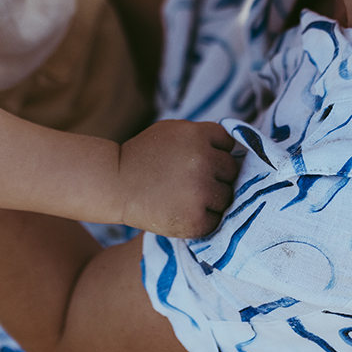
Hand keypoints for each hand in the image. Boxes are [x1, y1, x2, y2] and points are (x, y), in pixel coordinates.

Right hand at [115, 120, 238, 237]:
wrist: (116, 184)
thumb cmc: (145, 156)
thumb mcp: (173, 131)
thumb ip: (202, 135)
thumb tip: (236, 148)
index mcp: (199, 135)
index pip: (228, 144)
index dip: (214, 152)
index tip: (196, 159)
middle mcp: (204, 161)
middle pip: (232, 171)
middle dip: (215, 176)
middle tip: (189, 181)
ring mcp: (201, 191)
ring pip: (227, 196)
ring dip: (212, 199)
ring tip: (185, 196)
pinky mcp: (197, 219)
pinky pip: (217, 220)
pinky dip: (204, 219)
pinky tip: (183, 211)